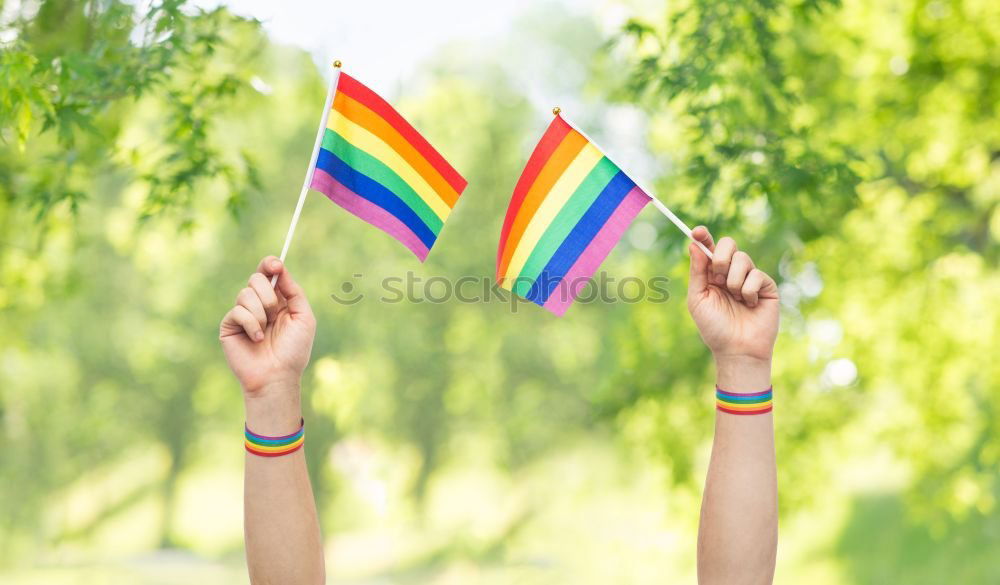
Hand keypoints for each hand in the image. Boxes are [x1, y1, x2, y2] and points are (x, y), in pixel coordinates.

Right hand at [220, 257, 316, 394]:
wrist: (277, 375)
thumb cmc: (294, 350)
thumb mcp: (303, 317)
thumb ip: (294, 291)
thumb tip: (280, 268)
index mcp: (278, 299)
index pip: (268, 273)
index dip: (270, 264)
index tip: (276, 265)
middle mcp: (259, 303)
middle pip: (256, 278)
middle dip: (269, 295)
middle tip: (275, 315)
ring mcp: (243, 313)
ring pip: (246, 293)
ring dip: (262, 313)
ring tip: (266, 332)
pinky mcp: (229, 325)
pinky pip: (238, 311)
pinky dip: (252, 324)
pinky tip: (257, 339)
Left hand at [687, 227, 778, 364]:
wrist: (737, 348)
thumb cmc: (714, 327)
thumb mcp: (698, 299)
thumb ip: (697, 272)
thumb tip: (693, 245)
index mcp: (712, 274)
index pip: (709, 248)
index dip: (703, 237)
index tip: (697, 231)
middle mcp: (731, 272)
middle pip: (729, 244)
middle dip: (721, 257)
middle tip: (719, 277)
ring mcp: (749, 278)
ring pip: (742, 259)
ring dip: (734, 280)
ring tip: (735, 299)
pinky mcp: (766, 286)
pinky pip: (756, 275)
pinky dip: (748, 291)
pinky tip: (750, 304)